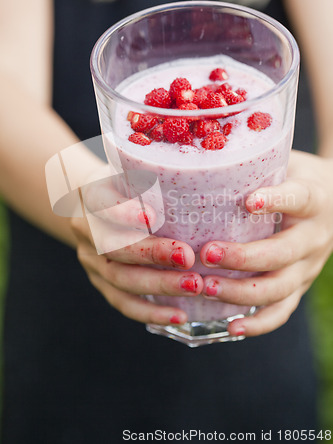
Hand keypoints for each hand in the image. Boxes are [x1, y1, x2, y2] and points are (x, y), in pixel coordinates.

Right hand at [71, 175, 201, 325]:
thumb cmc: (128, 187)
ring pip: (121, 278)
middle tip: (187, 257)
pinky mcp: (101, 282)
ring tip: (195, 286)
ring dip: (159, 284)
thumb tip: (223, 183)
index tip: (152, 216)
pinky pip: (123, 303)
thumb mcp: (134, 172)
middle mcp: (87, 229)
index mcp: (92, 195)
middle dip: (151, 253)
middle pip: (113, 246)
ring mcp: (91, 260)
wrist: (96, 207)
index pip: (100, 202)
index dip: (122, 211)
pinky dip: (151, 312)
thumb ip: (160, 178)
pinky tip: (180, 315)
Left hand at [199, 150, 332, 336]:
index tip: (248, 202)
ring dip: (241, 291)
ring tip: (206, 287)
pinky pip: (282, 311)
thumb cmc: (294, 178)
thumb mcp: (285, 162)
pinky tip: (231, 328)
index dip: (276, 201)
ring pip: (279, 287)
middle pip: (283, 253)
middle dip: (243, 257)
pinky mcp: (300, 286)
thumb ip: (254, 164)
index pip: (298, 198)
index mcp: (313, 199)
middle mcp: (314, 236)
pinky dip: (258, 324)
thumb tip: (199, 159)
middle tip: (208, 253)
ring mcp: (308, 266)